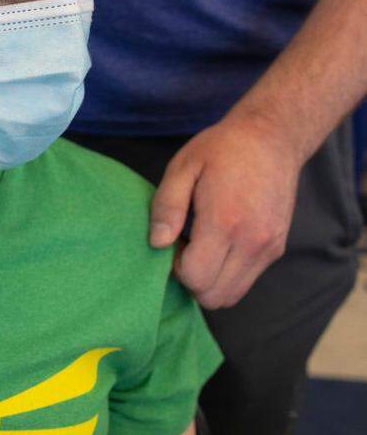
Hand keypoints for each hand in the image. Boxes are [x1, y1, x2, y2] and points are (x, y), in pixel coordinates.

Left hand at [150, 114, 302, 308]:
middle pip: (214, 296)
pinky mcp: (277, 248)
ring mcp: (268, 248)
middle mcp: (252, 242)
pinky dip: (227, 275)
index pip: (196, 278)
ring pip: (232, 295)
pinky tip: (218, 246)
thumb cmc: (222, 149)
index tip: (172, 243)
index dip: (175, 268)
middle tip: (184, 248)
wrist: (272, 138)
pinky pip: (246, 280)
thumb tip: (157, 243)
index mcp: (225, 222)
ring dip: (210, 281)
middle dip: (191, 280)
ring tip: (200, 248)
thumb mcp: (183, 168)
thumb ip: (166, 207)